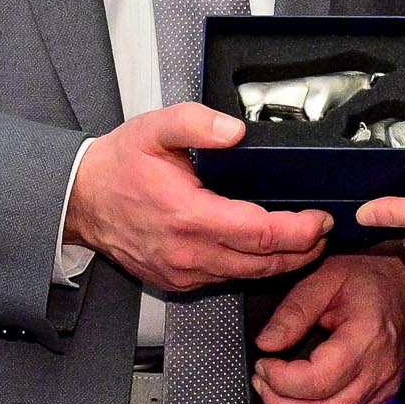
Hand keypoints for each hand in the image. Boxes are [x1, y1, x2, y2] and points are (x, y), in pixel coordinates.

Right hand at [66, 103, 331, 296]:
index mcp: (189, 215)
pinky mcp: (178, 281)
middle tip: (323, 230)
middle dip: (302, 249)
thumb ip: (197, 122)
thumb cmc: (119, 166)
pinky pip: (225, 278)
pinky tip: (263, 249)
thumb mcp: (154, 128)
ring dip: (281, 262)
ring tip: (304, 241)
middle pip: (264, 263)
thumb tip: (236, 130)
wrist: (81, 201)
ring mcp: (183, 272)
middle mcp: (189, 252)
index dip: (299, 230)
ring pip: (247, 276)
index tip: (320, 218)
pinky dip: (251, 267)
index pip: (260, 234)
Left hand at [250, 251, 404, 403]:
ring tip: (275, 393)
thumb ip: (293, 311)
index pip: (318, 380)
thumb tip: (266, 343)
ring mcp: (384, 389)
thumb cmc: (368, 278)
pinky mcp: (383, 398)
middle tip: (261, 382)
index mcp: (366, 337)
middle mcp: (379, 371)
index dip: (281, 379)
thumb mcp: (325, 278)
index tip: (263, 363)